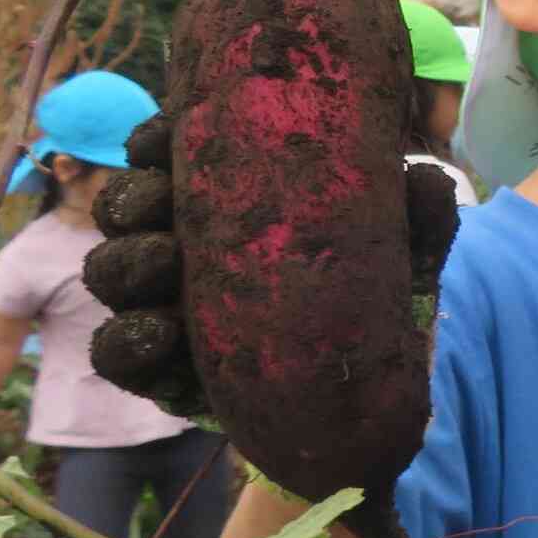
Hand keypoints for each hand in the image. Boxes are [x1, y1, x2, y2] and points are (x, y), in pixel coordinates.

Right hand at [82, 117, 460, 419]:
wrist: (371, 397)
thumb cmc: (373, 303)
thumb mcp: (403, 259)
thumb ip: (417, 222)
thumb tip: (427, 179)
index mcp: (220, 204)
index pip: (167, 158)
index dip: (154, 143)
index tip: (167, 141)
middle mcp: (180, 246)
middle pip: (127, 208)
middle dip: (135, 199)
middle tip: (164, 205)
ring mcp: (162, 307)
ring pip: (110, 271)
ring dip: (127, 262)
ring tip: (164, 262)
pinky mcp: (160, 370)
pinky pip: (116, 355)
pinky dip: (125, 342)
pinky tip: (158, 333)